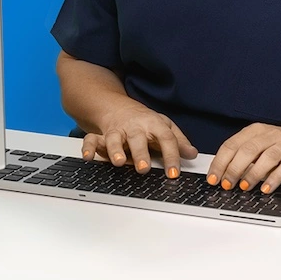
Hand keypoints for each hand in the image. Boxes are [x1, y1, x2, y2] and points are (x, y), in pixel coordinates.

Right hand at [81, 104, 197, 177]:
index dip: (171, 155)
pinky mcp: (101, 135)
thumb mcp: (164, 126)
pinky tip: (88, 158)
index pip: (165, 138)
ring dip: (115, 150)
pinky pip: (91, 140)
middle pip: (138, 139)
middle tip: (144, 169)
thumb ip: (178, 140)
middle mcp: (134, 128)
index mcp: (153, 124)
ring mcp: (117, 131)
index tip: (174, 173)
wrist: (117, 107)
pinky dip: (87, 148)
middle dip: (140, 154)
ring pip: (114, 139)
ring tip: (118, 162)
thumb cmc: (144, 121)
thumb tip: (193, 154)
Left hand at [206, 123, 280, 192]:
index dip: (221, 162)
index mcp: (256, 131)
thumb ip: (244, 157)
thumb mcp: (261, 147)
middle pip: (248, 150)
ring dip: (254, 173)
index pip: (233, 144)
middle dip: (234, 168)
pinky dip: (275, 178)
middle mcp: (271, 134)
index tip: (213, 178)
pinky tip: (266, 188)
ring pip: (267, 156)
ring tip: (245, 187)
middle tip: (227, 184)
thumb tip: (223, 175)